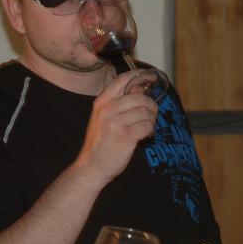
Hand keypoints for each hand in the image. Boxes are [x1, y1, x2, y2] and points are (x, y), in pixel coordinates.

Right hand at [76, 70, 157, 184]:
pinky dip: (149, 132)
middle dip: (150, 107)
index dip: (140, 76)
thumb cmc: (100, 143)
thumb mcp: (104, 117)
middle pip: (141, 98)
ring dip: (150, 121)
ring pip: (146, 112)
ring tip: (144, 129)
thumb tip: (139, 88)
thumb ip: (120, 102)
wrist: (91, 166)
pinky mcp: (126, 135)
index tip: (151, 77)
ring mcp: (116, 122)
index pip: (123, 80)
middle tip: (149, 117)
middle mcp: (108, 109)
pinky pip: (148, 126)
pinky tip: (144, 137)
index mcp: (102, 101)